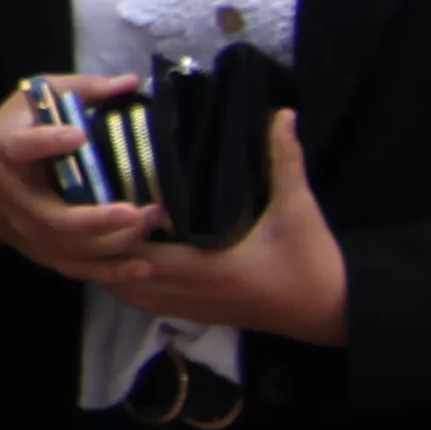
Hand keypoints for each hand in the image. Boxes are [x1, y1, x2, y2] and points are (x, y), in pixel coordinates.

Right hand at [0, 74, 162, 282]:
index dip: (47, 143)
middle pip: (55, 218)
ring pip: (72, 248)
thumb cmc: (10, 134)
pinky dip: (110, 273)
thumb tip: (131, 83)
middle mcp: (17, 198)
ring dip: (115, 243)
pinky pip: (77, 269)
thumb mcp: (32, 102)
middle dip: (99, 219)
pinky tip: (144, 267)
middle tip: (141, 209)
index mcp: (8, 152)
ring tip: (151, 223)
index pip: (21, 148)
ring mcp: (28, 231)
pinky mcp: (42, 253)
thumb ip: (79, 90)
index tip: (79, 134)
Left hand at [109, 107, 353, 346]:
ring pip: (137, 297)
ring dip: (114, 269)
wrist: (338, 314)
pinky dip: (134, 286)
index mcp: (211, 268)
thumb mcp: (300, 209)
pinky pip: (155, 305)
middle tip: (91, 211)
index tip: (110, 196)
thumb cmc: (315, 262)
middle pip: (128, 278)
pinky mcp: (206, 316)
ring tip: (99, 233)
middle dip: (105, 250)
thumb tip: (282, 113)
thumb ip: (285, 161)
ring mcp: (198, 309)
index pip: (148, 254)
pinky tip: (129, 260)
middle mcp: (195, 293)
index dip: (123, 230)